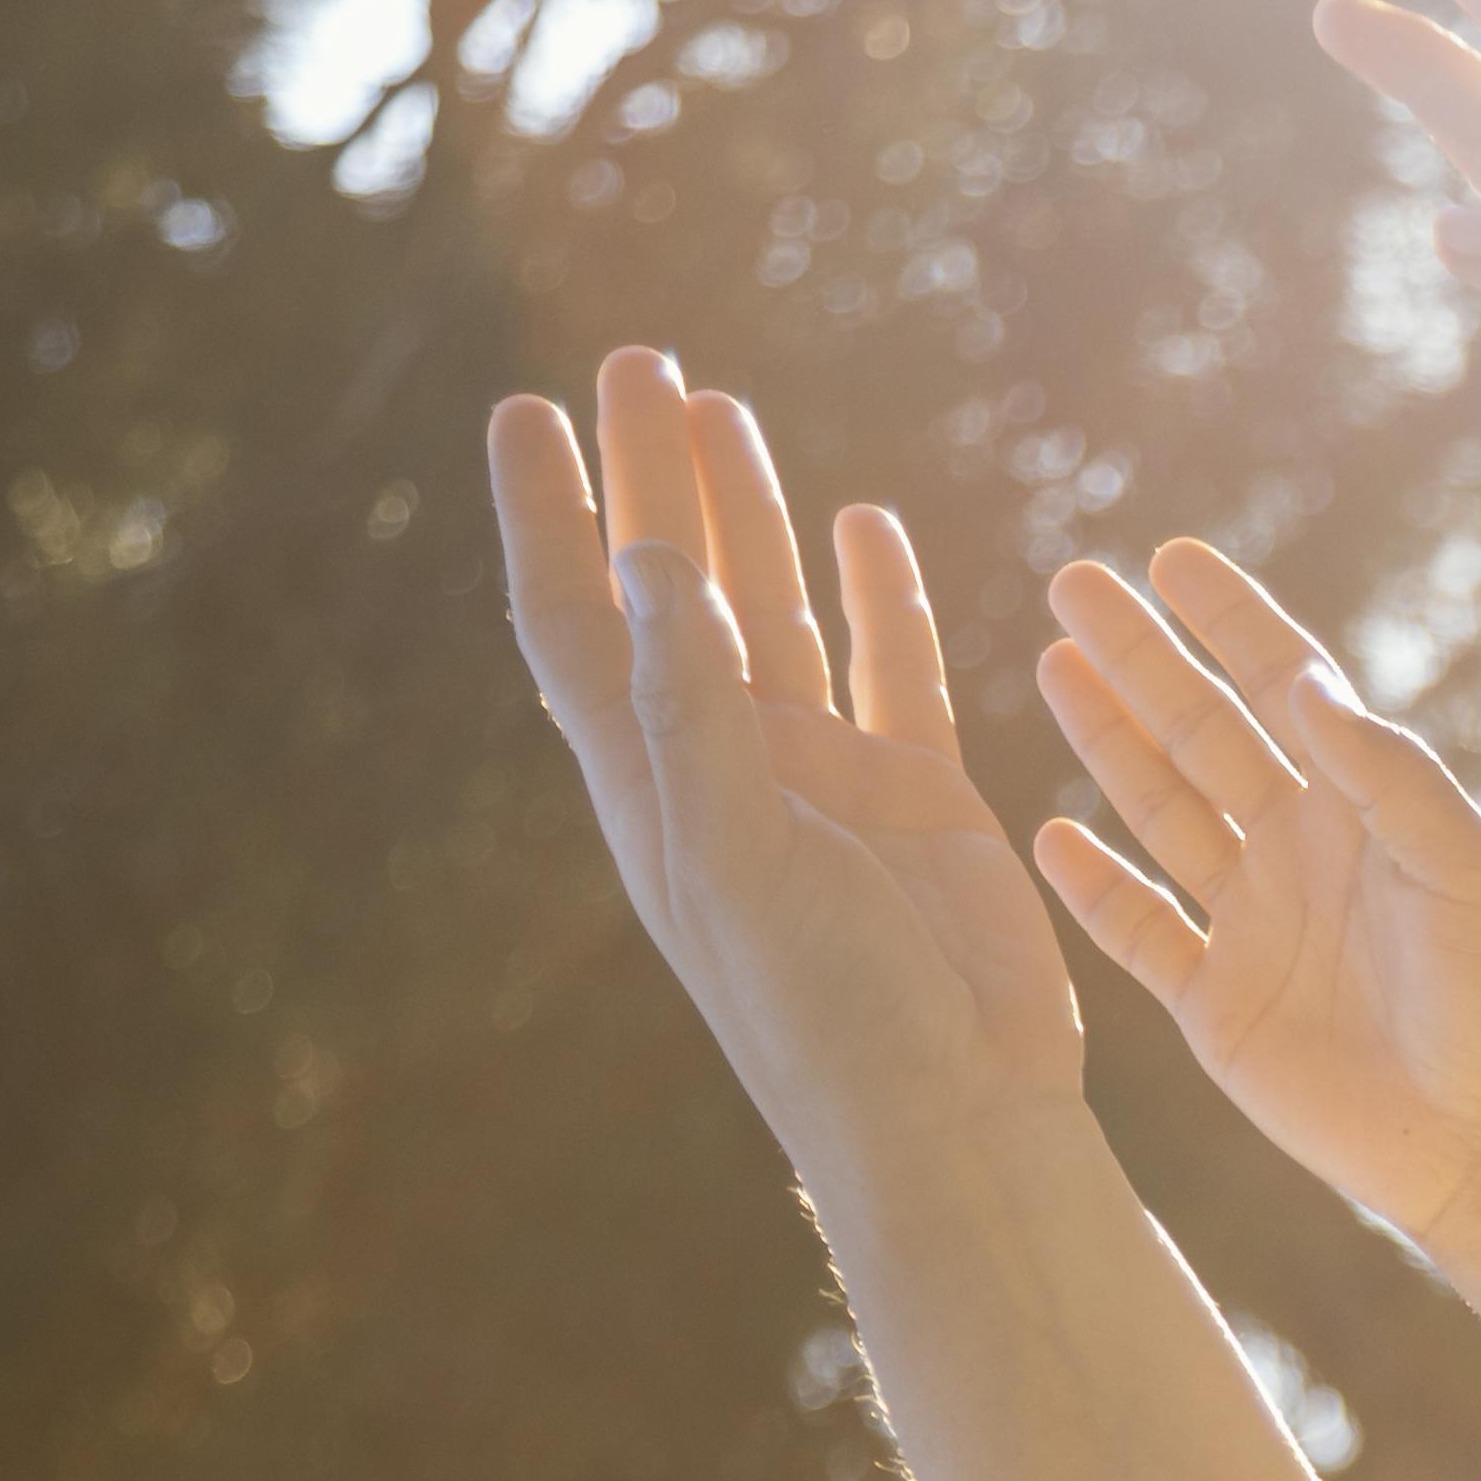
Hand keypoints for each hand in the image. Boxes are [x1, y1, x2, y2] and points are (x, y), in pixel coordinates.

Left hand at [494, 352, 1086, 1186]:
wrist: (954, 1119)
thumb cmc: (829, 1013)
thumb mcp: (739, 858)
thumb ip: (694, 711)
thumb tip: (649, 561)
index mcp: (659, 783)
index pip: (576, 620)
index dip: (545, 514)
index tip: (526, 408)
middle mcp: (730, 766)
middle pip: (669, 588)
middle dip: (648, 476)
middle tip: (636, 361)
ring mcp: (825, 781)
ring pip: (770, 612)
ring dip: (743, 514)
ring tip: (722, 409)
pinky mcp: (918, 801)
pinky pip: (889, 671)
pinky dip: (877, 597)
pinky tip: (864, 527)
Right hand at [1029, 532, 1480, 1431]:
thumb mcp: (1464, 870)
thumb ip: (1390, 774)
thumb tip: (1304, 681)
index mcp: (1364, 810)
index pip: (1284, 688)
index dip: (1230, 621)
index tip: (1173, 557)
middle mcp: (1300, 854)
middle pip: (1202, 732)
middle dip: (1141, 657)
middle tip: (1074, 581)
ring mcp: (1252, 927)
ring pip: (1160, 812)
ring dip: (1108, 740)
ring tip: (1055, 663)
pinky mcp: (1217, 1008)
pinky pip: (1139, 933)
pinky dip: (1094, 888)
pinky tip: (1050, 835)